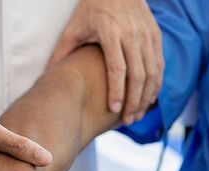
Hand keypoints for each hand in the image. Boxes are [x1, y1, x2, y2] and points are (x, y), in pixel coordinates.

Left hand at [48, 0, 163, 123]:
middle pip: (138, 74)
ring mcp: (147, 35)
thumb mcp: (74, 27)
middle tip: (129, 120)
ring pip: (153, 71)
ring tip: (139, 114)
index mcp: (111, 33)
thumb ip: (63, 51)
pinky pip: (160, 64)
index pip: (117, 68)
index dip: (117, 91)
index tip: (114, 110)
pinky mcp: (155, 35)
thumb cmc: (91, 8)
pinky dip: (157, 83)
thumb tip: (48, 74)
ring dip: (147, 96)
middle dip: (135, 101)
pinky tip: (149, 98)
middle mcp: (132, 35)